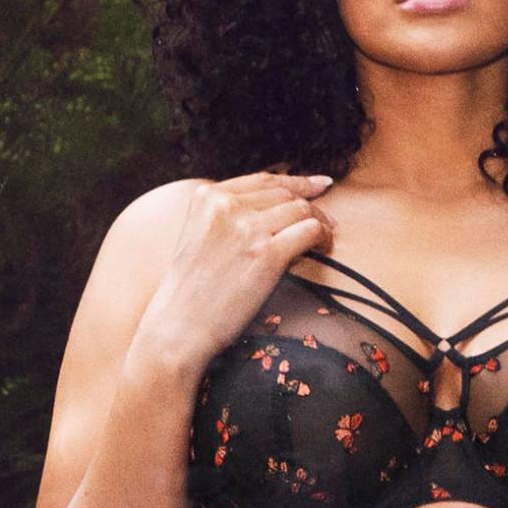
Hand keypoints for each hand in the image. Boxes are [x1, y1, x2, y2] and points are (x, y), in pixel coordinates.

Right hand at [138, 169, 336, 372]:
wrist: (178, 327)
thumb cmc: (188, 293)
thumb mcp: (196, 238)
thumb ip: (225, 219)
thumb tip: (272, 215)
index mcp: (207, 196)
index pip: (263, 180)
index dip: (295, 181)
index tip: (318, 185)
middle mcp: (227, 205)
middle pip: (285, 194)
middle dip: (311, 205)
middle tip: (328, 221)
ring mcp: (248, 227)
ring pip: (301, 209)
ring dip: (320, 223)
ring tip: (325, 240)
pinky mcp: (267, 254)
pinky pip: (310, 231)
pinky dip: (323, 237)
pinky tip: (323, 248)